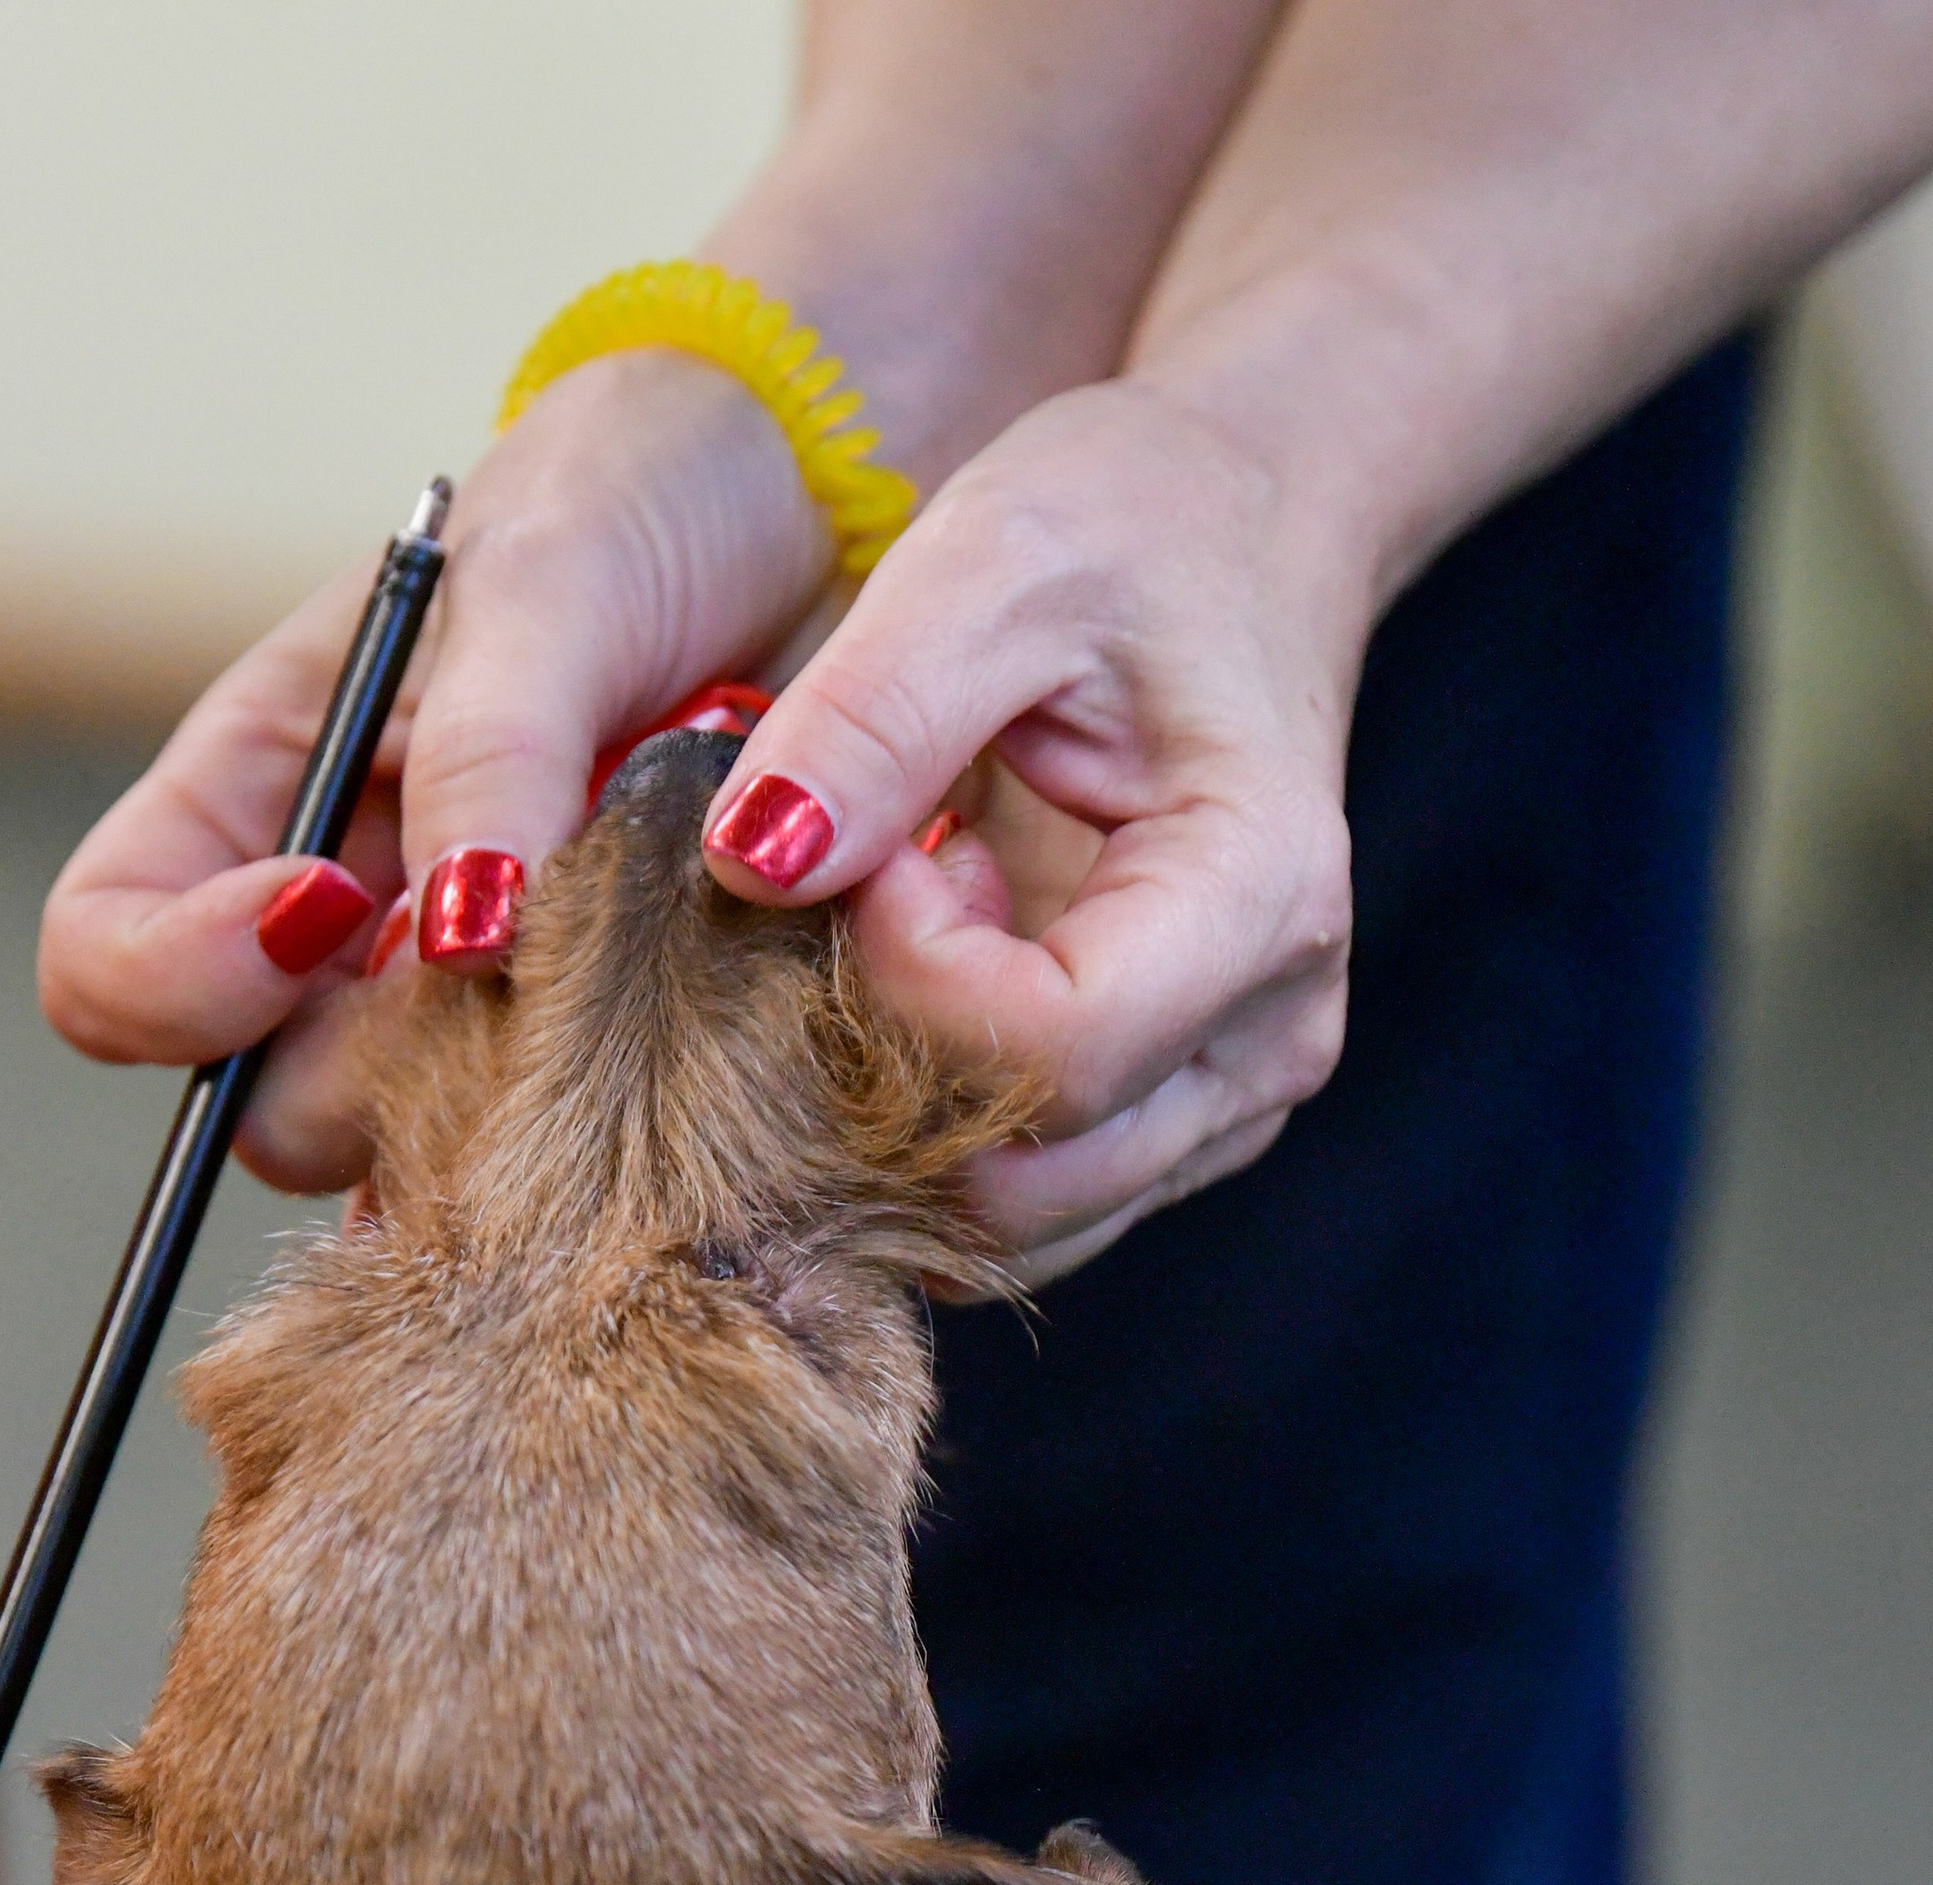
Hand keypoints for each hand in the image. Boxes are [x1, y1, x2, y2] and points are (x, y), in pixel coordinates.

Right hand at [37, 348, 831, 1192]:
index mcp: (256, 798)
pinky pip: (544, 1162)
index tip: (326, 910)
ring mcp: (460, 1009)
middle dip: (386, 1063)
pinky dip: (589, 1147)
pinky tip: (666, 1084)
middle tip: (531, 953)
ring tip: (634, 970)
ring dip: (506, 1099)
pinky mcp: (580, 1054)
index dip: (179, 979)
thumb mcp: (546, 587)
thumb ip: (489, 755)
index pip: (103, 957)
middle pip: (270, 1102)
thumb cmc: (632, 505)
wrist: (804, 512)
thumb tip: (460, 941)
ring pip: (414, 1152)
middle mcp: (334, 931)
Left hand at [701, 376, 1363, 1270]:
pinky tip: (934, 976)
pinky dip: (935, 1124)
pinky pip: (1023, 1199)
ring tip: (918, 921)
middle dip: (888, 1065)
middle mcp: (1269, 1037)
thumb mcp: (988, 561)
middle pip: (1024, 1177)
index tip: (882, 852)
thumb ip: (868, 718)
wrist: (1244, 537)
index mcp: (1258, 898)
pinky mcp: (1176, 1124)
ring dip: (906, 1107)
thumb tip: (752, 869)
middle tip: (876, 891)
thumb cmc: (1135, 527)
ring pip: (1015, 1220)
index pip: (1045, 1058)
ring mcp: (1228, 1103)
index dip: (908, 981)